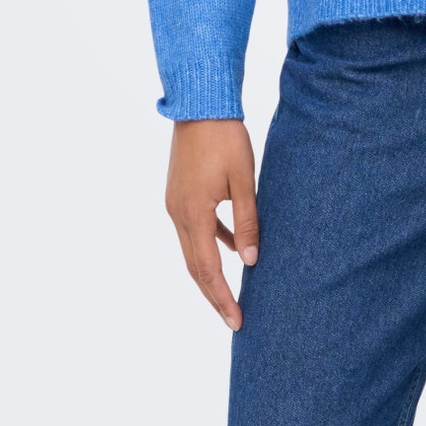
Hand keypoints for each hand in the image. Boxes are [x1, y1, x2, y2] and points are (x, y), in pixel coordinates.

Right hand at [165, 118, 258, 329]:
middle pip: (195, 267)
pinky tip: (232, 246)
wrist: (199, 105)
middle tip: (234, 319)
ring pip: (193, 250)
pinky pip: (195, 229)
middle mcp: (178, 214)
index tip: (237, 321)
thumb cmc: (225, 138)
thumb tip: (250, 261)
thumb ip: (247, 221)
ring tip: (232, 292)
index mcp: (193, 214)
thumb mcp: (244, 180)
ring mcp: (175, 204)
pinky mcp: (179, 194)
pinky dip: (211, 243)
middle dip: (214, 295)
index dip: (222, 298)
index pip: (208, 270)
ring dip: (211, 272)